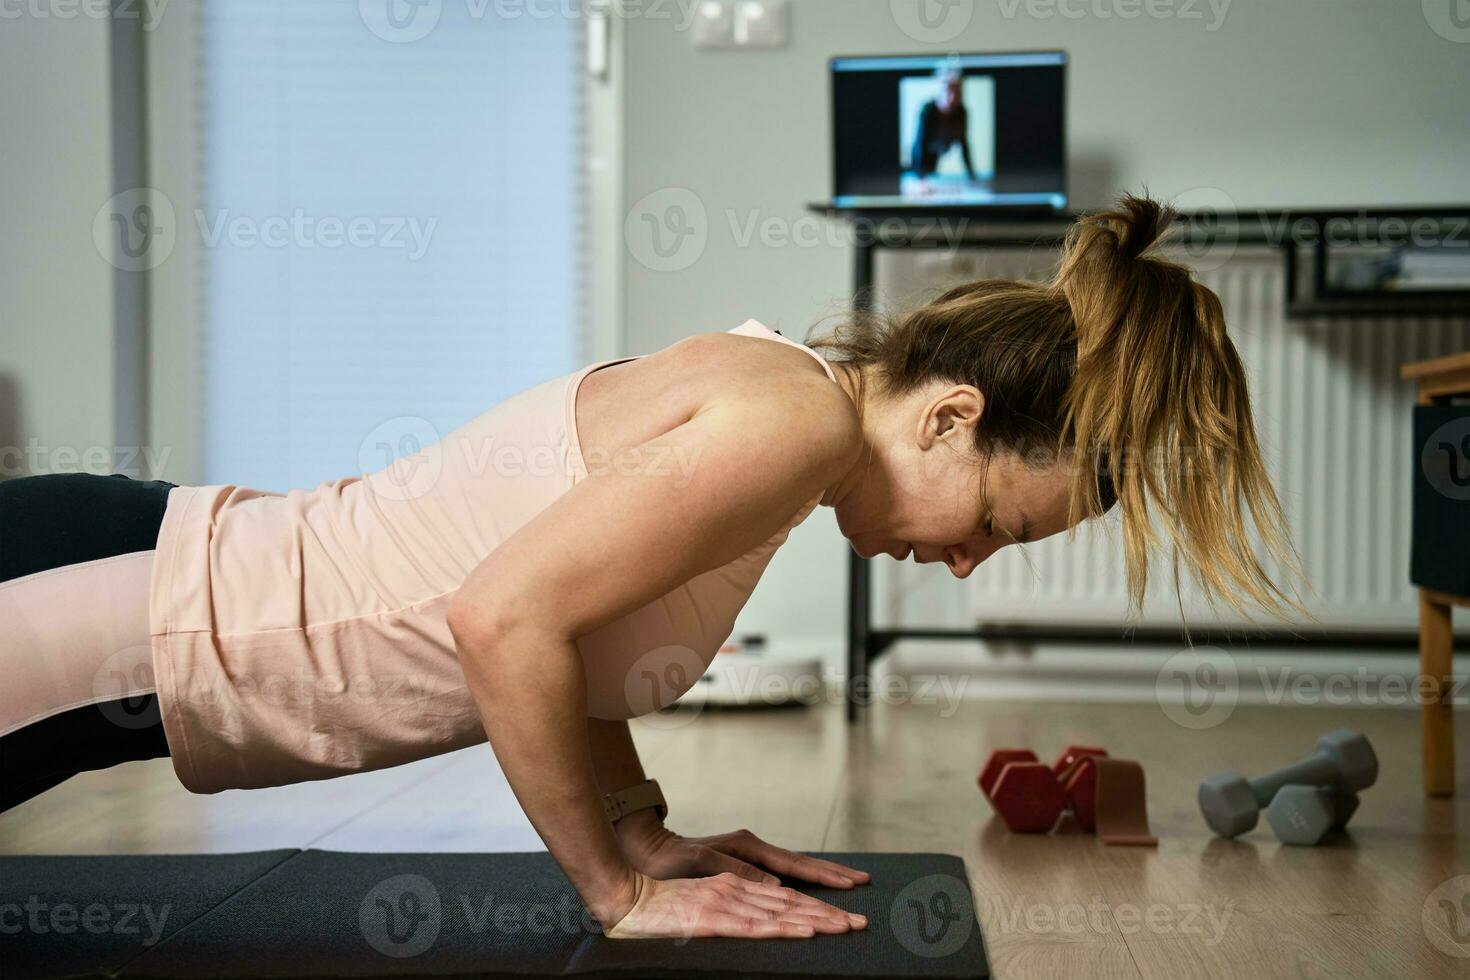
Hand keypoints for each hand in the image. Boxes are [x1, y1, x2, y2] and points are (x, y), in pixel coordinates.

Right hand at [603, 871, 866, 939]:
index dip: (819, 905)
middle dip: (829, 912)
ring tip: (845, 928)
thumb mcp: (703, 902)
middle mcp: (736, 887)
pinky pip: (754, 925)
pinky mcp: (712, 918)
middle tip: (862, 923)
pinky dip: (783, 928)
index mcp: (736, 883)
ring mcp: (726, 901)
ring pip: (781, 912)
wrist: (624, 896)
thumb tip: (765, 911)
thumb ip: (733, 903)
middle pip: (792, 902)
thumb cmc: (660, 903)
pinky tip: (804, 931)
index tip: (847, 916)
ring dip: (816, 921)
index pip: (785, 896)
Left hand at [615, 810, 870, 889]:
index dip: (824, 876)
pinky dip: (803, 878)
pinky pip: (782, 872)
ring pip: (795, 866)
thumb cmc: (670, 860)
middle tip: (864, 882)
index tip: (850, 883)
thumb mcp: (700, 863)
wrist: (649, 849)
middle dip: (833, 874)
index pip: (795, 865)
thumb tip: (774, 883)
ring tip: (849, 883)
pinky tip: (813, 886)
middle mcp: (754, 848)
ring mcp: (751, 855)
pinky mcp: (745, 864)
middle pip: (802, 863)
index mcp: (748, 847)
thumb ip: (736, 871)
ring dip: (822, 876)